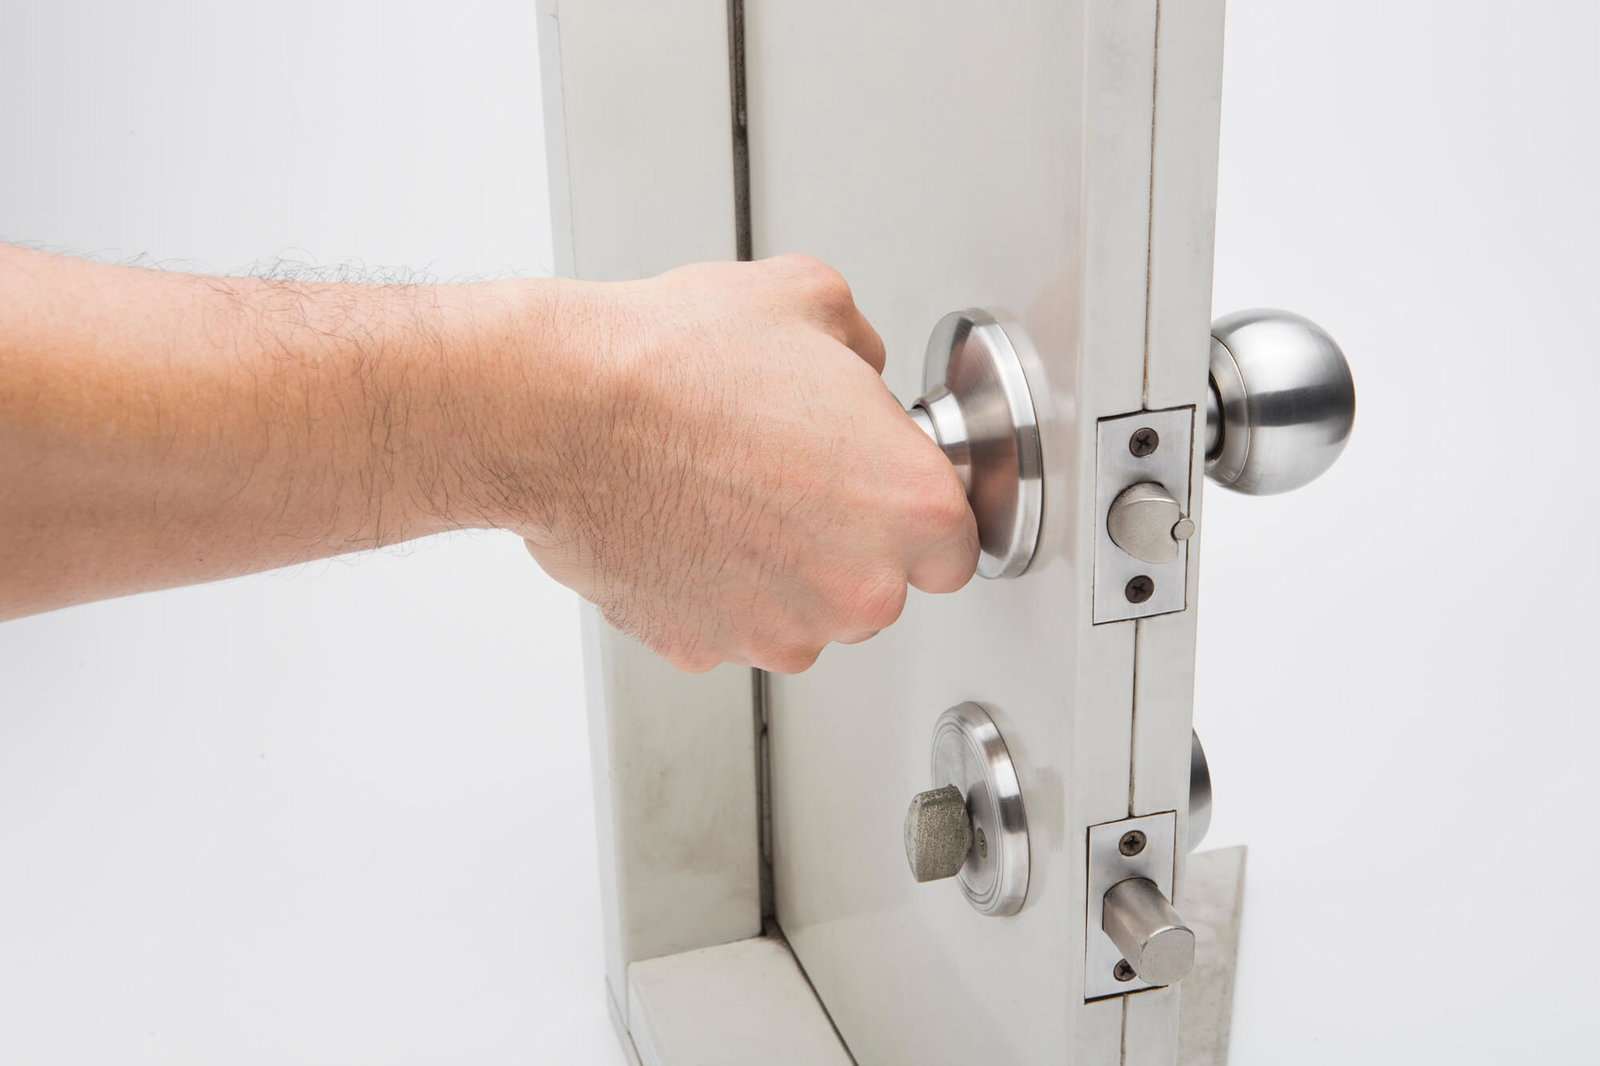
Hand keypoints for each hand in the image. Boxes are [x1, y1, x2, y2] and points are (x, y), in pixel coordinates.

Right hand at [506, 255, 977, 672]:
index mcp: (911, 508)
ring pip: (805, 614)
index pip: (957, 545)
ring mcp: (779, 630)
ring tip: (728, 493)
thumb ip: (865, 352)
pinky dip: (715, 590)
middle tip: (790, 475)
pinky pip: (730, 625)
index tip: (883, 491)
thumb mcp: (811, 301)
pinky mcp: (704, 649)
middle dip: (846, 541)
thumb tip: (859, 374)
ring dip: (781, 571)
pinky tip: (686, 525)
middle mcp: (858, 589)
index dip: (917, 512)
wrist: (563, 412)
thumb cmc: (678, 363)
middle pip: (880, 586)